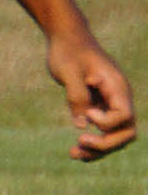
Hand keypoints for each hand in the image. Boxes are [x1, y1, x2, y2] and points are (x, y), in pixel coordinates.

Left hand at [47, 26, 135, 160]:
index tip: (87, 112)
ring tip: (74, 155)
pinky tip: (77, 150)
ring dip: (99, 149)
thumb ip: (77, 96)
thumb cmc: (68, 51)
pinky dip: (94, 143)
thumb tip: (82, 124)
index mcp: (117, 87)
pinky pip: (105, 132)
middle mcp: (119, 97)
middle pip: (126, 132)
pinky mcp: (102, 107)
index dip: (106, 122)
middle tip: (79, 144)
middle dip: (105, 144)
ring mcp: (112, 104)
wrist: (67, 39)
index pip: (124, 116)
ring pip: (117, 136)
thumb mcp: (68, 71)